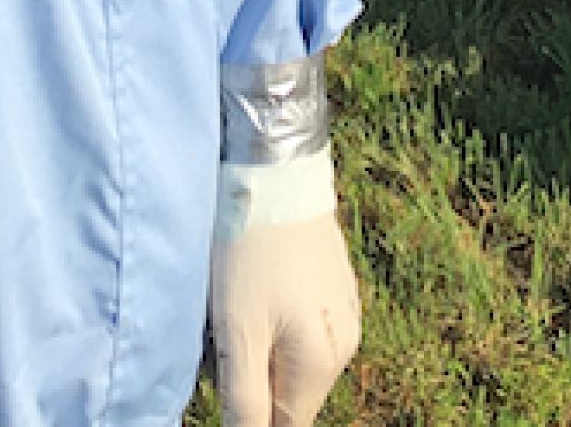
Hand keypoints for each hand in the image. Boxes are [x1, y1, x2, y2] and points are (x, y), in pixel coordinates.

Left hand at [208, 161, 360, 426]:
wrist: (275, 168)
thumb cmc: (251, 250)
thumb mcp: (236, 331)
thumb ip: (245, 400)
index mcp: (321, 363)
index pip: (286, 425)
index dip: (250, 416)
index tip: (226, 371)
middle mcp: (345, 344)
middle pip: (290, 391)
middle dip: (255, 377)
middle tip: (224, 332)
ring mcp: (346, 310)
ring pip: (296, 356)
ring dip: (266, 347)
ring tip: (239, 301)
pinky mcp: (338, 282)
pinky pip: (306, 323)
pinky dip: (279, 318)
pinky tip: (257, 282)